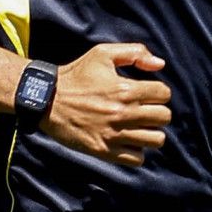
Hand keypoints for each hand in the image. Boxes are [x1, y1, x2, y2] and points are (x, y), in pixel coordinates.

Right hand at [43, 43, 170, 165]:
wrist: (47, 100)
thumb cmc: (76, 75)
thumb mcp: (102, 54)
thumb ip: (135, 52)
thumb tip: (160, 65)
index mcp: (125, 89)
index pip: (164, 94)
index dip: (158, 92)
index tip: (147, 94)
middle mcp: (123, 113)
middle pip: (164, 117)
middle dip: (157, 112)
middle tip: (144, 111)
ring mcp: (114, 134)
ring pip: (156, 140)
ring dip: (150, 133)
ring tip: (139, 128)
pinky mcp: (104, 150)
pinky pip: (137, 159)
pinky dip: (136, 152)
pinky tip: (127, 142)